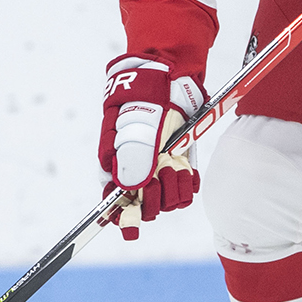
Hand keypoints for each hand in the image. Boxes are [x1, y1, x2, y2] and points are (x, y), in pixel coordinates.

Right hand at [98, 55, 205, 239]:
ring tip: (173, 167)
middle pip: (143, 207)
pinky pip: (185, 189)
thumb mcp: (133, 127)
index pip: (114, 203)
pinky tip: (185, 169)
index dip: (121, 216)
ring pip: (166, 201)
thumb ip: (132, 159)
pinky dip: (187, 183)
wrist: (168, 77)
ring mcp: (159, 170)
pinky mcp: (180, 164)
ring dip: (172, 189)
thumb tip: (129, 190)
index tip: (130, 224)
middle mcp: (137, 173)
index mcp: (116, 167)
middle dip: (153, 198)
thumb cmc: (143, 101)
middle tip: (160, 175)